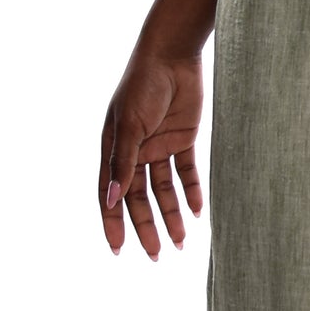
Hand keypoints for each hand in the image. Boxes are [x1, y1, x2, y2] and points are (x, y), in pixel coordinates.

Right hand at [100, 49, 204, 258]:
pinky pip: (187, 173)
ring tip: (182, 242)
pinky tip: (198, 212)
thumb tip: (111, 200)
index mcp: (114, 150)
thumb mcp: (130, 126)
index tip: (119, 251)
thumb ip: (123, 163)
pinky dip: (192, 192)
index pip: (111, 195)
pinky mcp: (183, 139)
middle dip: (147, 227)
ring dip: (172, 215)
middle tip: (158, 255)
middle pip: (140, 199)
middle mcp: (135, 153)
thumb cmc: (142, 86)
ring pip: (165, 190)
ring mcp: (159, 147)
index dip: (113, 223)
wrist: (172, 55)